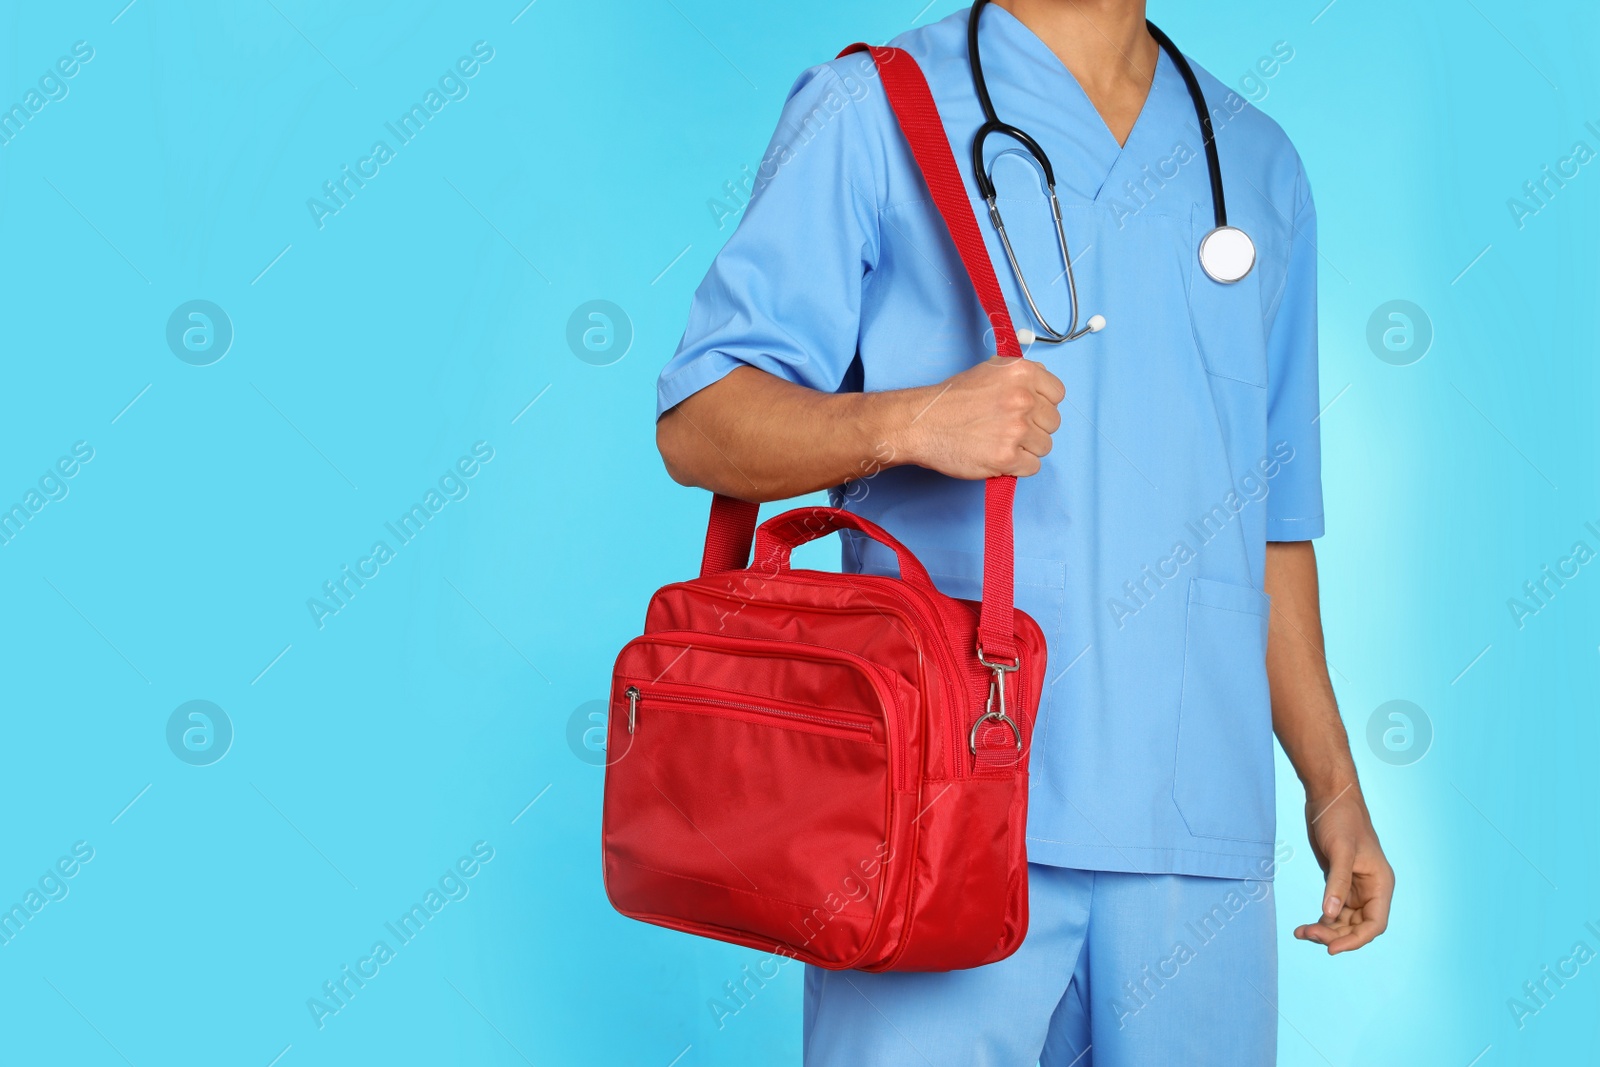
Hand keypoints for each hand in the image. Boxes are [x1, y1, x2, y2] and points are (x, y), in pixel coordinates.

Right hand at [898, 356, 1063, 478]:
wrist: (922, 424)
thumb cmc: (950, 399)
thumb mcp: (988, 370)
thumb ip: (1019, 376)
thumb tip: (1043, 385)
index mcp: (1021, 373)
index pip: (1058, 393)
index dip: (1043, 404)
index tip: (1028, 410)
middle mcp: (1023, 399)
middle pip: (1053, 422)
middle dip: (1035, 428)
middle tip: (1009, 429)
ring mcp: (1016, 429)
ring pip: (1045, 446)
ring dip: (1027, 448)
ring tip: (1001, 443)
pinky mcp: (1007, 457)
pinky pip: (1032, 467)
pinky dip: (1018, 467)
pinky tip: (999, 457)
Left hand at [1294, 787, 1393, 953]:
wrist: (1328, 797)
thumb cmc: (1342, 818)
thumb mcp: (1341, 850)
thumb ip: (1337, 883)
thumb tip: (1330, 915)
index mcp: (1381, 884)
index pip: (1374, 924)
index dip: (1355, 940)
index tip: (1331, 949)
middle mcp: (1370, 890)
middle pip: (1357, 927)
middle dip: (1334, 935)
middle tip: (1306, 934)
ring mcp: (1354, 888)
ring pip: (1344, 922)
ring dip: (1325, 931)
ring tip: (1300, 932)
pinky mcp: (1338, 883)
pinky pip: (1333, 911)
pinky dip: (1321, 921)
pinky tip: (1304, 926)